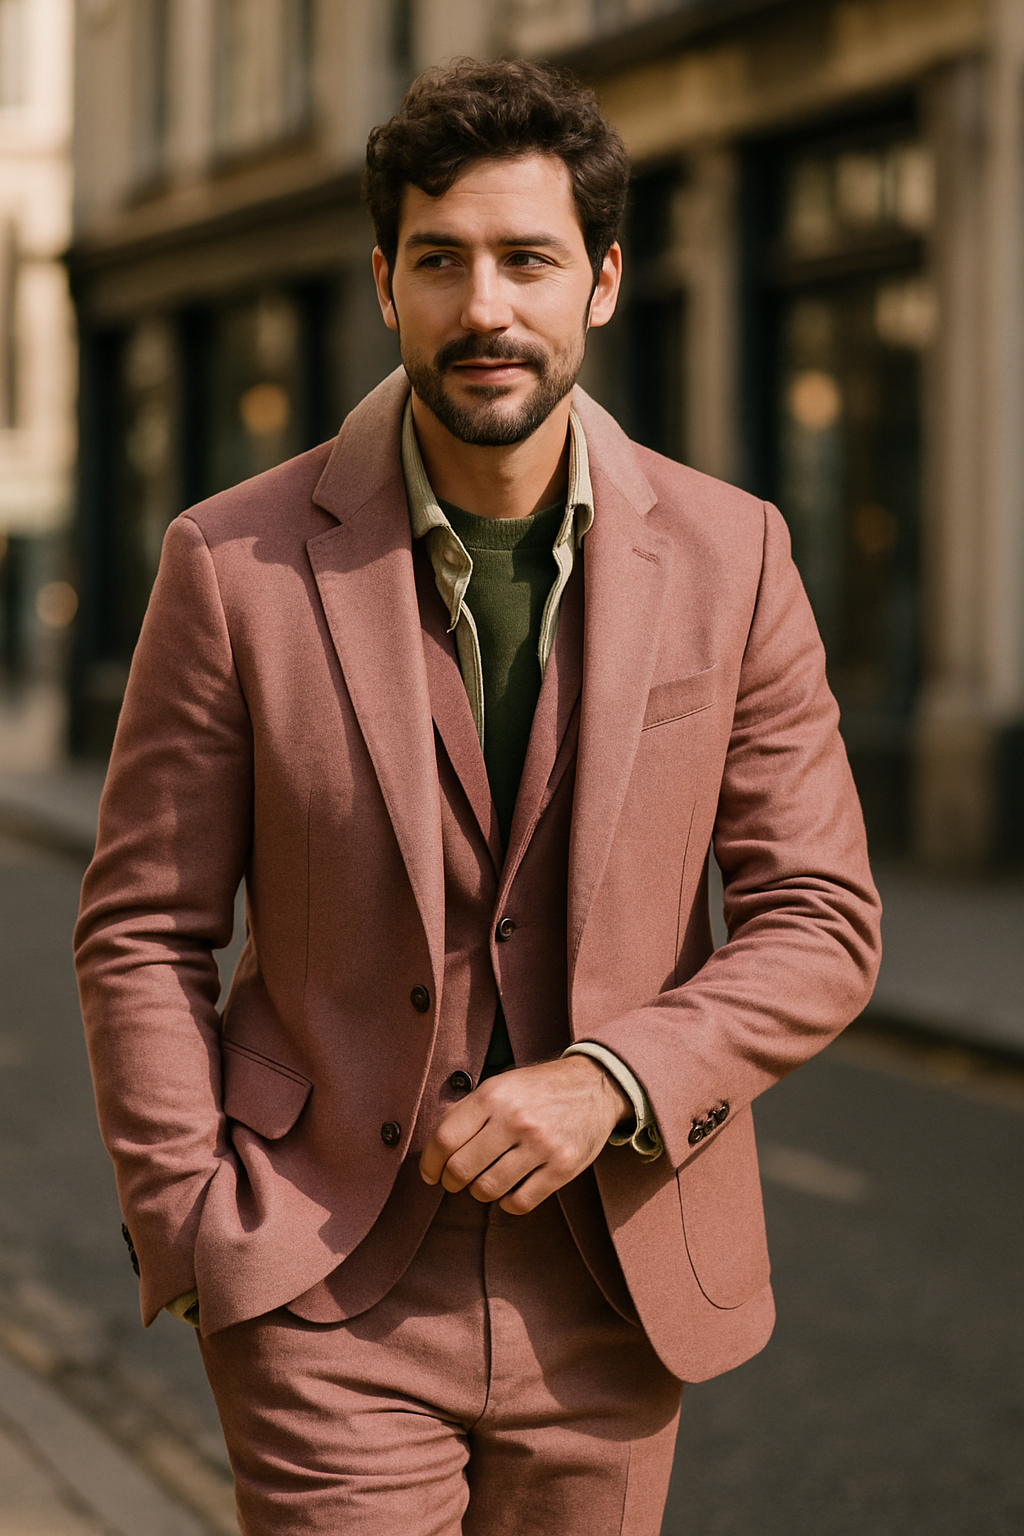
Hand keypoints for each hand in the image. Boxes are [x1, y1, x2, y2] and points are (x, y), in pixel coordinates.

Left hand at [419, 1055, 631, 1214]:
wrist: (594, 1085)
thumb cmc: (537, 1089)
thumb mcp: (499, 1085)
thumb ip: (466, 1111)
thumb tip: (433, 1148)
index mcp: (493, 1095)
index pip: (444, 1139)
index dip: (429, 1164)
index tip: (430, 1174)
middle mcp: (516, 1119)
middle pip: (461, 1169)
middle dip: (451, 1182)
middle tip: (455, 1181)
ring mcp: (541, 1145)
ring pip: (488, 1189)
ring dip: (479, 1192)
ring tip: (484, 1182)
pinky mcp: (563, 1167)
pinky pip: (520, 1203)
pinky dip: (507, 1202)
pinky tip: (510, 1190)